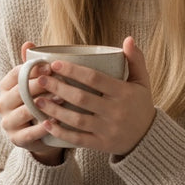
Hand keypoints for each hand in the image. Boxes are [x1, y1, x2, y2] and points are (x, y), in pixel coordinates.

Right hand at [0, 42, 63, 164]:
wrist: (41, 134)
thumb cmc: (40, 101)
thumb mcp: (36, 83)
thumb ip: (32, 65)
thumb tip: (29, 43)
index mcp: (5, 87)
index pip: (15, 74)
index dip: (32, 70)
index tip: (51, 66)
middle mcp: (2, 103)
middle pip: (19, 91)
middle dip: (39, 85)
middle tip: (58, 80)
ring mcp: (7, 122)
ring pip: (24, 111)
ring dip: (43, 104)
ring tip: (61, 99)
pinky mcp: (16, 139)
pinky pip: (29, 132)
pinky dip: (43, 126)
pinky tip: (56, 120)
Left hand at [33, 36, 155, 155]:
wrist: (148, 138)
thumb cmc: (140, 104)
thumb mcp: (142, 81)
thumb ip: (135, 60)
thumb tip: (128, 39)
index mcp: (123, 93)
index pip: (95, 79)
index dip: (74, 71)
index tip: (55, 63)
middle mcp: (115, 112)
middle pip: (82, 99)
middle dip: (59, 88)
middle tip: (41, 79)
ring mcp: (107, 130)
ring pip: (76, 120)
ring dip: (55, 110)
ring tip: (37, 100)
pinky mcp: (101, 145)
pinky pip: (77, 139)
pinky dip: (60, 132)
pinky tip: (45, 124)